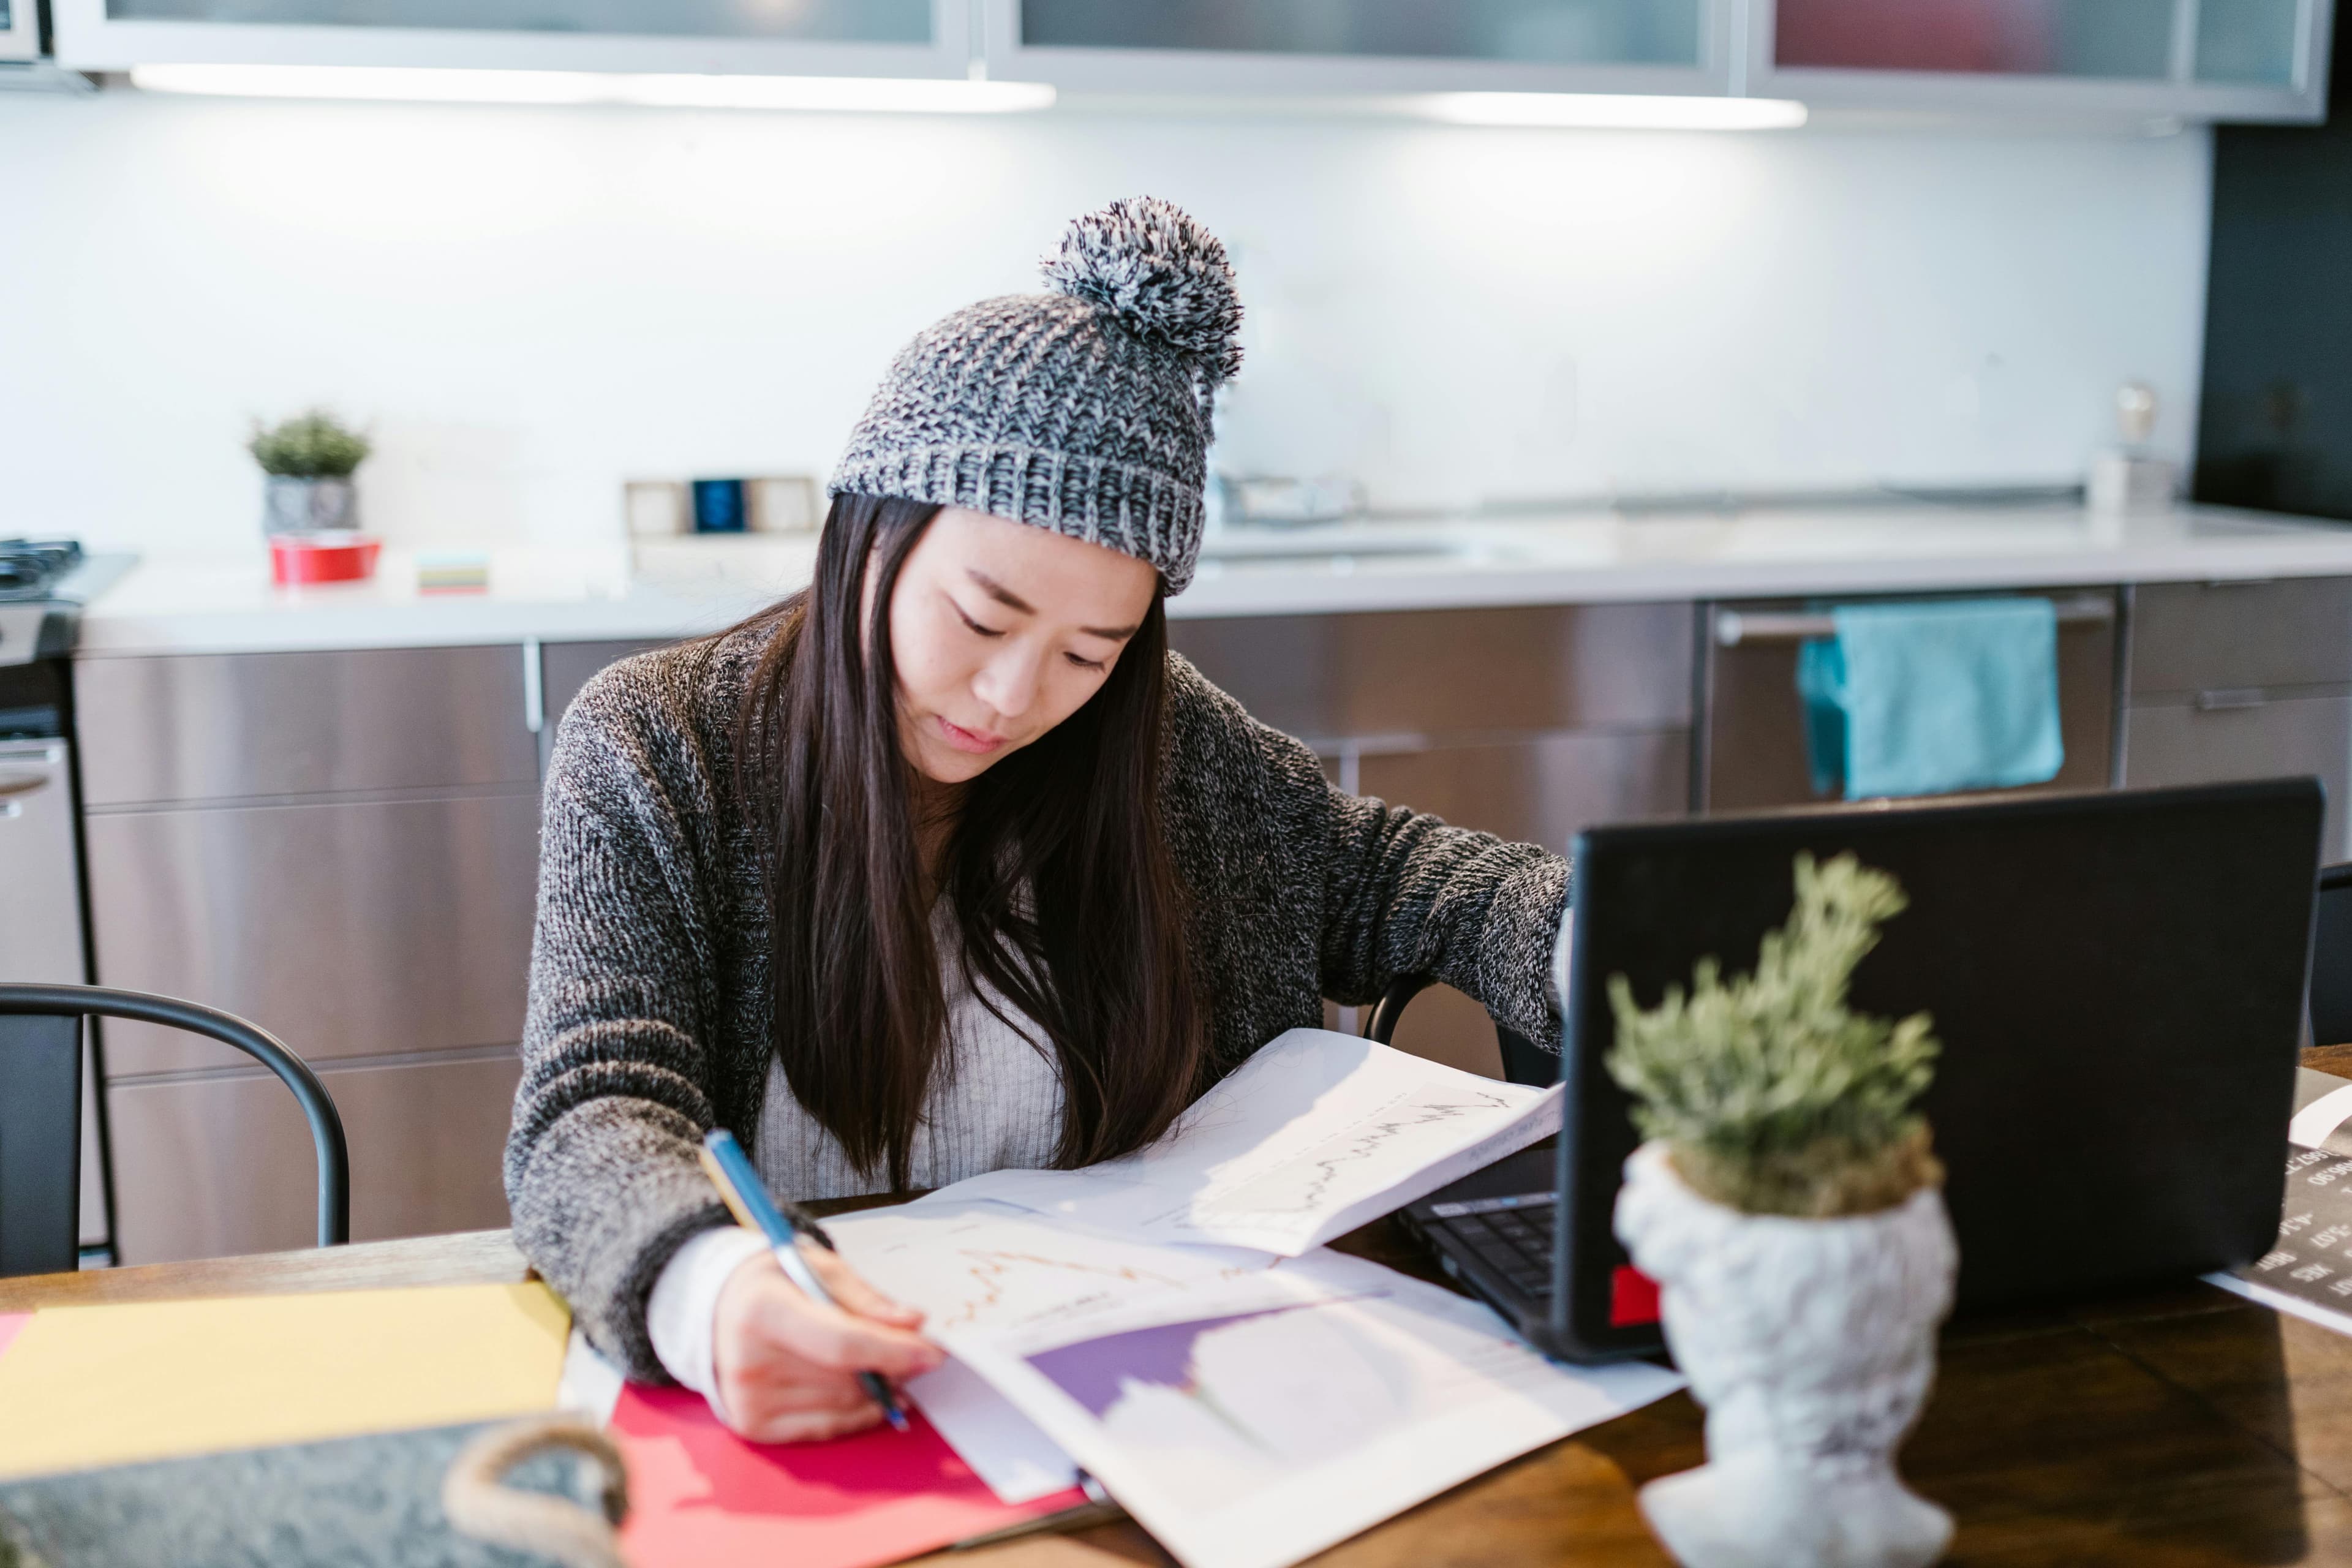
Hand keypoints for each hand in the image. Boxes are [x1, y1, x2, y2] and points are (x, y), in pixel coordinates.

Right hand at [709, 1244, 943, 1441]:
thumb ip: (865, 1297)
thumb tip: (913, 1323)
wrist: (717, 1308)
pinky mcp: (754, 1426)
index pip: (841, 1343)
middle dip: (892, 1367)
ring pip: (843, 1404)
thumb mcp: (817, 1267)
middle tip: (918, 1353)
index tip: (934, 1352)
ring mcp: (748, 1400)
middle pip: (847, 1378)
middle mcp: (749, 1362)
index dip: (893, 1351)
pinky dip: (858, 1412)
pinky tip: (872, 1393)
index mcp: (762, 1311)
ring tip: (889, 1367)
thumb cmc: (775, 1282)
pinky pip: (827, 1426)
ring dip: (878, 1389)